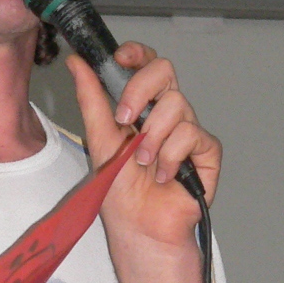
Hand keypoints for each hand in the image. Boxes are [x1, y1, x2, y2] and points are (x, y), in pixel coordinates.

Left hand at [67, 43, 220, 250]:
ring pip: (177, 105)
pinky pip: (193, 135)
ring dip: (152, 137)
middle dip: (140, 91)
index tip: (119, 59)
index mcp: (141, 106)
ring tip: (142, 163)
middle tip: (125, 120)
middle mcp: (166, 113)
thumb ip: (91, 98)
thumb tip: (77, 62)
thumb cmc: (120, 192)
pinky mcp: (207, 152)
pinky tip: (164, 176)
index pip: (145, 63)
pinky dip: (171, 157)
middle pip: (165, 70)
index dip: (136, 53)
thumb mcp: (99, 139)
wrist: (139, 229)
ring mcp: (188, 131)